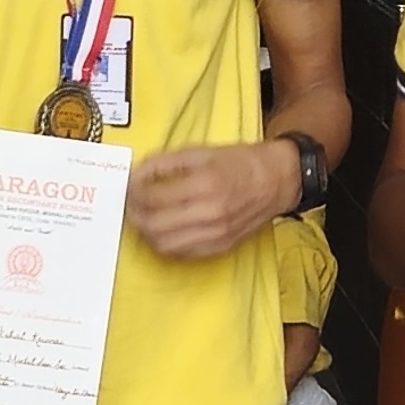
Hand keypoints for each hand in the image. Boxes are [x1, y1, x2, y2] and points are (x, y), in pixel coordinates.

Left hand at [129, 137, 297, 261]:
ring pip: (164, 244)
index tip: (127, 185)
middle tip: (129, 203)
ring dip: (146, 232)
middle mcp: (210, 213)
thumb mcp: (201, 151)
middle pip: (154, 224)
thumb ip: (166, 162)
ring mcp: (216, 234)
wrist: (276, 181)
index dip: (133, 192)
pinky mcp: (220, 247)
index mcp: (205, 184)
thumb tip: (137, 172)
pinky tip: (163, 228)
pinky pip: (181, 252)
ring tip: (143, 217)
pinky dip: (165, 242)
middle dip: (134, 214)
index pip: (153, 196)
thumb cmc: (240, 162)